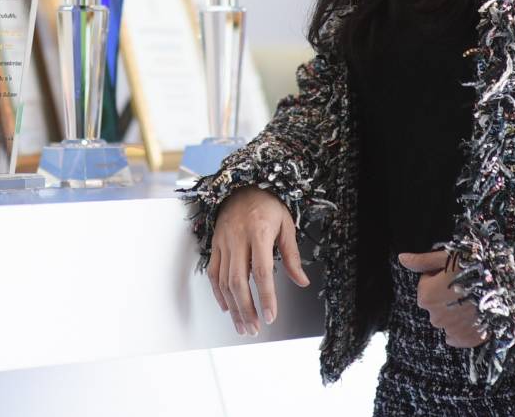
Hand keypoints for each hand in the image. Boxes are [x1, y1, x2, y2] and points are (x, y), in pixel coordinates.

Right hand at [207, 187, 310, 335]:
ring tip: (243, 325)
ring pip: (224, 281)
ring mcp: (223, 242)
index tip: (270, 316)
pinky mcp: (215, 244)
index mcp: (259, 231)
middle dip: (246, 309)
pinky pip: (213, 273)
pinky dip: (218, 293)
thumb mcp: (286, 224)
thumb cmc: (266, 204)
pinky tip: (227, 307)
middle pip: (239, 280)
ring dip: (233, 307)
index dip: (266, 296)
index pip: (261, 270)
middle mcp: (238, 238)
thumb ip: (292, 254)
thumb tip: (301, 281)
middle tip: (254, 328)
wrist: (241, 185)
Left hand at [397, 250, 485, 348]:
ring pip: (447, 319)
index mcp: (427, 297)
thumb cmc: (475, 268)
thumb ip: (422, 261)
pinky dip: (463, 327)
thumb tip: (402, 258)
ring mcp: (452, 331)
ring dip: (456, 311)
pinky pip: (457, 336)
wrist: (506, 286)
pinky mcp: (467, 340)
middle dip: (446, 296)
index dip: (439, 278)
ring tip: (473, 298)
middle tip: (465, 285)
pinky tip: (474, 315)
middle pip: (436, 304)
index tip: (454, 274)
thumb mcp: (447, 257)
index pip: (426, 286)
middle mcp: (436, 318)